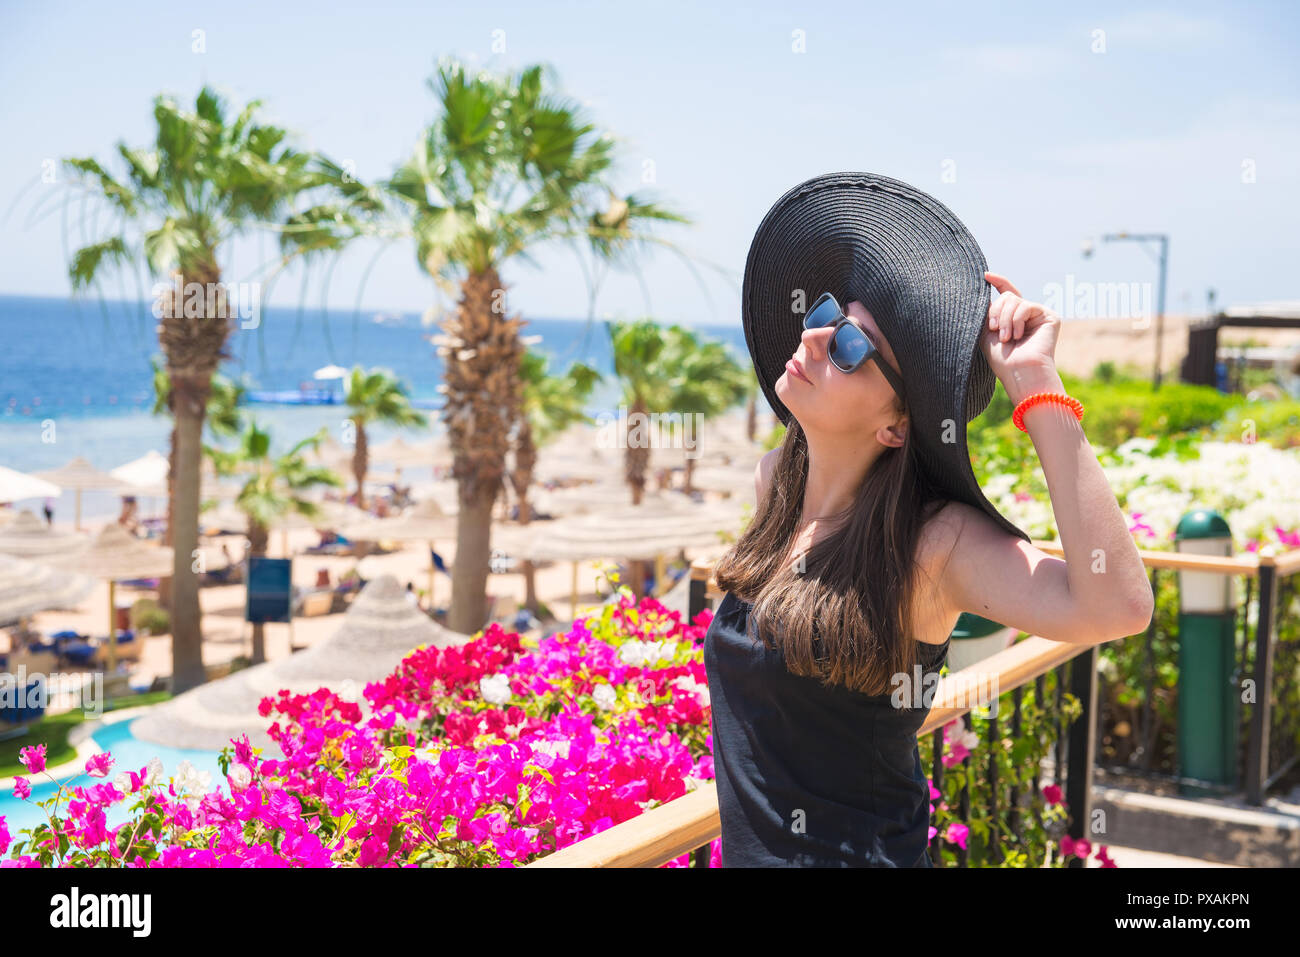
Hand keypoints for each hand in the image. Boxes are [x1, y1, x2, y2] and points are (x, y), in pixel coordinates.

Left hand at [981, 272, 1061, 391]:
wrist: (1019, 372)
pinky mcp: (1049, 316)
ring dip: (1005, 319)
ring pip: (1014, 299)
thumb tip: (985, 290)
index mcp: (1011, 318)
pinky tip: (1019, 335)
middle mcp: (1025, 315)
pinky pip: (1026, 305)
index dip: (998, 282)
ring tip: (1007, 338)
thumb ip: (987, 312)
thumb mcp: (986, 332)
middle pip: (1006, 296)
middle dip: (996, 312)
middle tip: (996, 331)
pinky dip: (1017, 320)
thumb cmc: (1002, 358)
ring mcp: (1038, 314)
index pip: (1006, 294)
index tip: (986, 275)